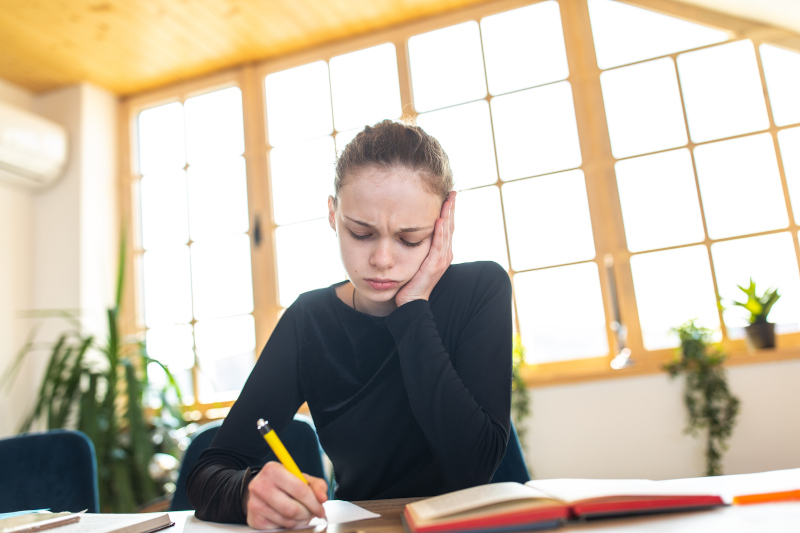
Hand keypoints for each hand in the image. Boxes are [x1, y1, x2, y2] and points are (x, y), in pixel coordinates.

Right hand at [243, 461, 327, 528]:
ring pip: (287, 521)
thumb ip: (316, 484)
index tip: (321, 509)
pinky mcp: (254, 519)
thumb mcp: (300, 477)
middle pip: (293, 509)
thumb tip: (322, 498)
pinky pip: (279, 528)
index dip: (314, 503)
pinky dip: (289, 525)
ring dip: (300, 520)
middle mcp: (260, 485)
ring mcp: (255, 504)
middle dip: (308, 514)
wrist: (260, 489)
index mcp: (273, 470)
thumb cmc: (283, 482)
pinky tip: (289, 517)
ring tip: (302, 514)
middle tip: (312, 513)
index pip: (299, 490)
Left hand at [395, 192, 455, 306]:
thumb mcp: (419, 260)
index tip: (449, 195)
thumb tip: (413, 230)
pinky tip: (440, 220)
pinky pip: (438, 246)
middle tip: (452, 192)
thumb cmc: (413, 281)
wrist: (412, 302)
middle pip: (450, 226)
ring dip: (448, 216)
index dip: (449, 211)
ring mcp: (441, 260)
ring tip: (448, 201)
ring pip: (447, 233)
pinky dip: (440, 232)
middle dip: (451, 208)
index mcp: (442, 252)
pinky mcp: (434, 265)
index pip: (448, 227)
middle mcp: (445, 254)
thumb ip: (420, 247)